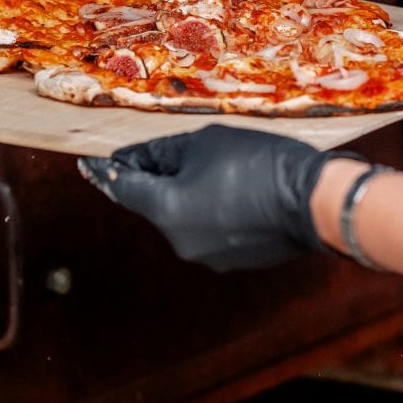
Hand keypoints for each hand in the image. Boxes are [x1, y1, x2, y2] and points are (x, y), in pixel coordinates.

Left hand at [77, 125, 363, 271]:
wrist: (312, 200)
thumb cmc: (257, 162)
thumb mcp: (205, 141)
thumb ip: (165, 151)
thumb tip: (145, 159)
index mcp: (166, 210)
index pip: (122, 188)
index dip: (106, 171)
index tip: (90, 164)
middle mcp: (179, 241)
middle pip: (154, 204)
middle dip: (155, 179)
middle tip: (160, 153)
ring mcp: (208, 257)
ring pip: (183, 218)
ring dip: (186, 195)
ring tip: (211, 167)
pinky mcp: (233, 261)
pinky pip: (210, 230)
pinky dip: (211, 210)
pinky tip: (234, 190)